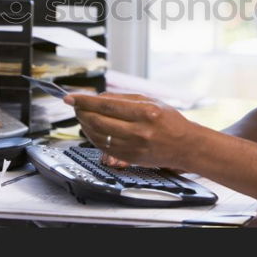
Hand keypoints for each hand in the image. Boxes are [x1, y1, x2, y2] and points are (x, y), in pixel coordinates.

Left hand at [64, 92, 195, 168]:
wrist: (185, 146)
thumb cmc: (170, 121)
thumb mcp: (151, 101)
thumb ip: (123, 99)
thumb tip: (97, 98)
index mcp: (145, 112)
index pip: (106, 106)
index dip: (85, 101)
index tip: (71, 97)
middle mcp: (139, 131)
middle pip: (98, 121)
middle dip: (81, 112)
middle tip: (75, 105)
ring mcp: (134, 147)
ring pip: (98, 136)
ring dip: (85, 125)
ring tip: (82, 116)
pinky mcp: (130, 159)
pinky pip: (104, 147)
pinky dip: (93, 137)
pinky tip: (91, 129)